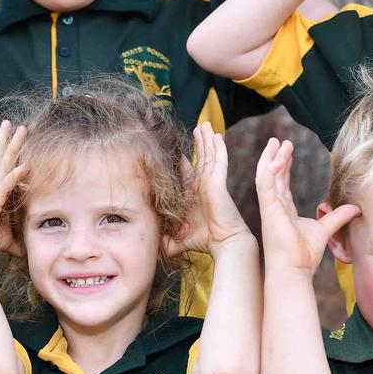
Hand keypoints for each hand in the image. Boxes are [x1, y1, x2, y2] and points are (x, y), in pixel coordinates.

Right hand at [0, 120, 26, 254]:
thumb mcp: (8, 238)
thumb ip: (18, 241)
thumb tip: (27, 251)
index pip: (4, 168)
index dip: (9, 153)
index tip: (15, 140)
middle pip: (2, 157)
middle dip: (7, 139)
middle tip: (11, 123)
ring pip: (5, 161)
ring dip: (14, 144)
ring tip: (21, 128)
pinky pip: (7, 182)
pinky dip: (17, 174)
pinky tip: (27, 165)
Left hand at [166, 123, 250, 255]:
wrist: (224, 243)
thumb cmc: (202, 241)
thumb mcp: (175, 240)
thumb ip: (162, 241)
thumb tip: (148, 248)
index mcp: (191, 194)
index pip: (185, 171)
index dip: (181, 160)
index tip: (174, 149)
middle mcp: (201, 185)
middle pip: (200, 158)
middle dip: (198, 143)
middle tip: (197, 128)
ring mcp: (210, 182)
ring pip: (208, 155)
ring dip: (206, 139)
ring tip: (205, 124)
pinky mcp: (218, 182)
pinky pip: (218, 161)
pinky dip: (218, 148)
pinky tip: (216, 136)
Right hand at [255, 138, 358, 274]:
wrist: (294, 269)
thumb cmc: (304, 255)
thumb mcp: (326, 230)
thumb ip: (338, 216)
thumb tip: (356, 208)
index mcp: (284, 210)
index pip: (282, 183)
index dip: (284, 167)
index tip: (288, 152)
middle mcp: (274, 206)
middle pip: (272, 176)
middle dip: (275, 157)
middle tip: (279, 141)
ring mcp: (269, 206)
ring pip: (265, 175)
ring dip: (270, 158)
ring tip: (276, 142)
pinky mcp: (267, 208)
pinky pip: (266, 183)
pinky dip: (270, 169)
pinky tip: (278, 157)